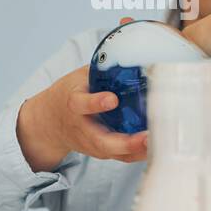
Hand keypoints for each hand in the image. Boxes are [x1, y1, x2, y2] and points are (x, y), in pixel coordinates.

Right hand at [17, 66, 147, 171]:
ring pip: (115, 154)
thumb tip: (134, 52)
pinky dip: (140, 154)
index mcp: (74, 104)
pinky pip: (122, 157)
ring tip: (160, 144)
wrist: (49, 122)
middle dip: (125, 142)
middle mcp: (82, 129)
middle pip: (102, 141)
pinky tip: (160, 147)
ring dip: (138, 151)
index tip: (111, 99)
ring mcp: (92, 144)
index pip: (81, 104)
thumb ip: (103, 71)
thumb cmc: (70, 94)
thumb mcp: (80, 78)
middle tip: (147, 137)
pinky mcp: (103, 152)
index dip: (96, 103)